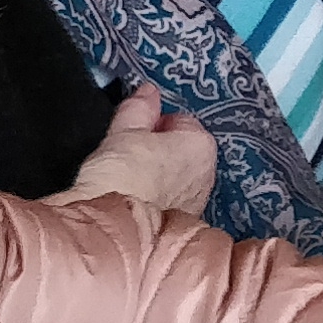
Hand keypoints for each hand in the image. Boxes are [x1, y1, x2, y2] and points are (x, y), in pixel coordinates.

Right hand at [69, 82, 214, 215]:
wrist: (114, 231)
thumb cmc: (120, 176)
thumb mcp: (124, 131)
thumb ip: (139, 108)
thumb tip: (148, 92)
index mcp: (201, 146)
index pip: (179, 122)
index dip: (153, 125)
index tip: (132, 134)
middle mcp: (208, 174)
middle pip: (181, 151)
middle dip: (159, 150)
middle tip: (127, 156)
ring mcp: (198, 203)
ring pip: (177, 178)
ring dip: (158, 176)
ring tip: (128, 182)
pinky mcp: (183, 226)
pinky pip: (171, 202)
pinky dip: (157, 200)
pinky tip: (135, 203)